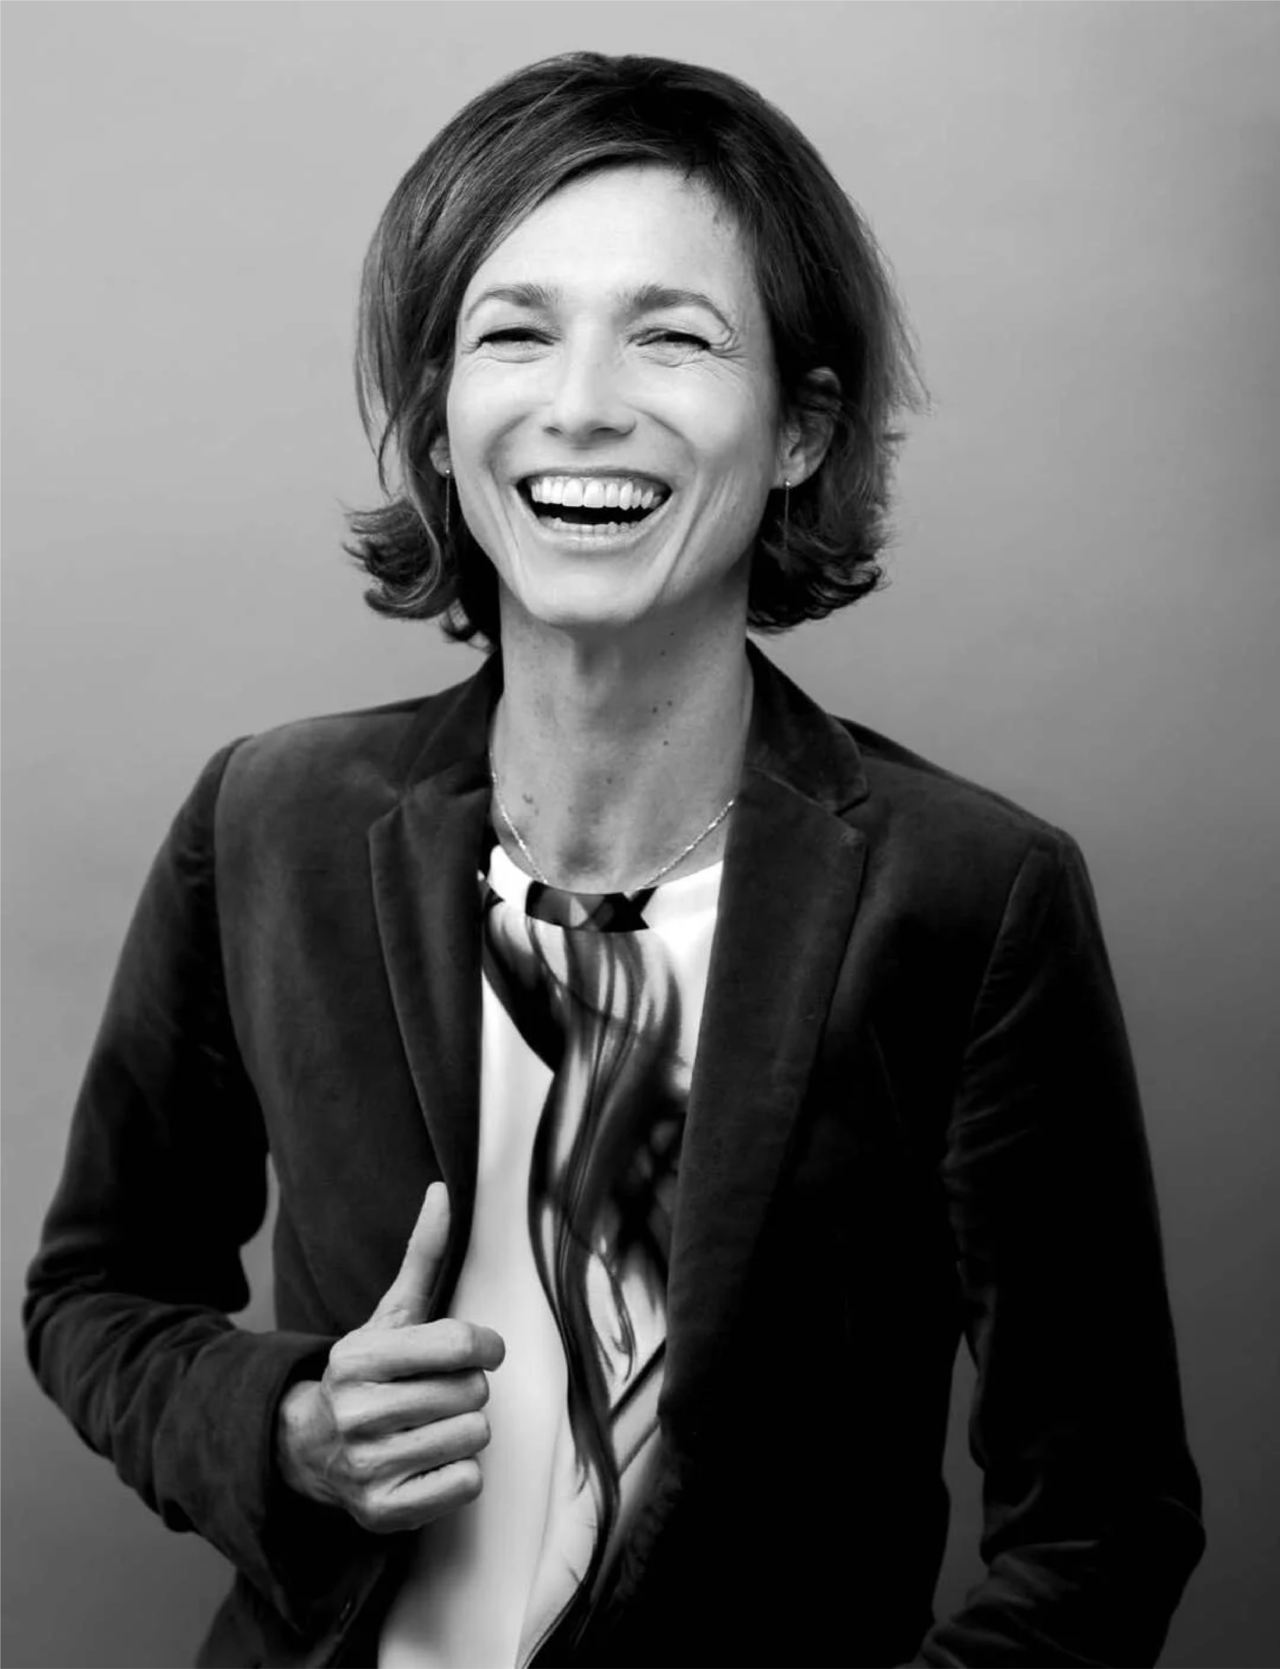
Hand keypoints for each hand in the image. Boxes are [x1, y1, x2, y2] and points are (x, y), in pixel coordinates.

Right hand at [275, 1182, 504, 1533]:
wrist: (306, 1451)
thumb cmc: (366, 1375)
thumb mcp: (388, 1316)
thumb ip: (421, 1256)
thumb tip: (443, 1190)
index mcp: (358, 1358)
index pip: (458, 1343)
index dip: (484, 1344)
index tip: (481, 1348)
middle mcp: (357, 1413)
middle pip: (473, 1392)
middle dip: (467, 1389)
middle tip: (439, 1392)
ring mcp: (368, 1467)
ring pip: (474, 1435)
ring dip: (464, 1429)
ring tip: (432, 1424)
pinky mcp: (384, 1511)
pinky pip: (466, 1482)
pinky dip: (459, 1472)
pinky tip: (429, 1459)